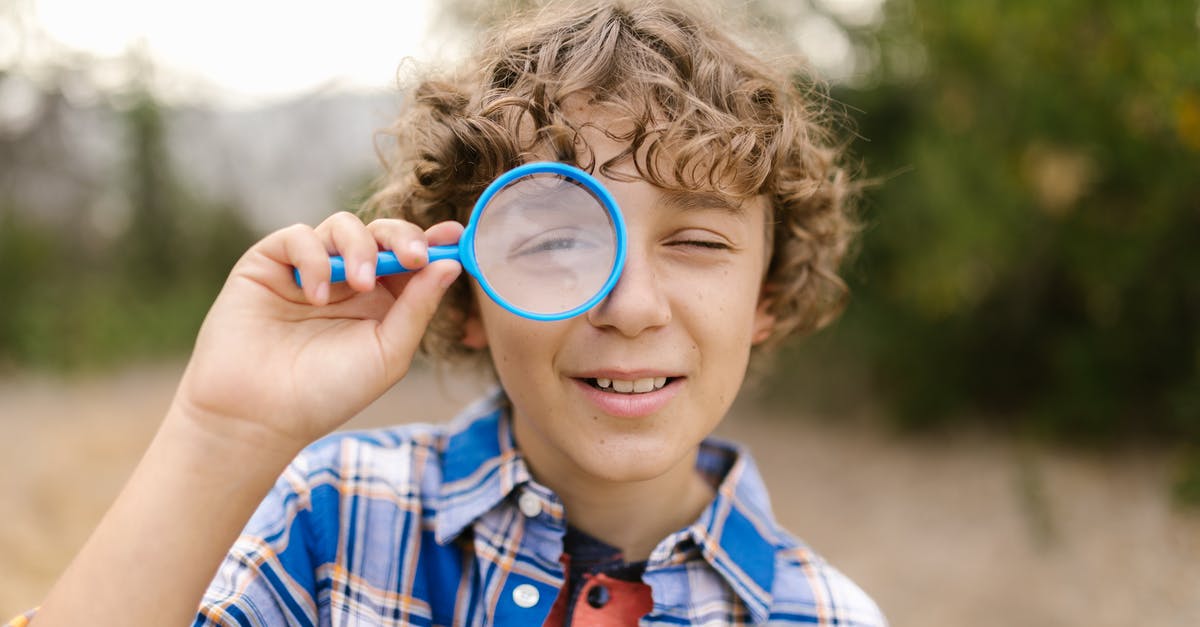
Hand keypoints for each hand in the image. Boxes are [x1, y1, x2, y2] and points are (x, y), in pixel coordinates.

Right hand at [171, 212, 463, 455]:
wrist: (259, 415)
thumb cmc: (327, 392)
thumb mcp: (387, 353)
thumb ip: (417, 307)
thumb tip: (451, 263)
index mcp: (381, 301)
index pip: (411, 258)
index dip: (434, 243)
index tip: (455, 237)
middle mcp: (347, 280)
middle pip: (381, 233)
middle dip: (402, 237)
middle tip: (414, 256)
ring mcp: (309, 268)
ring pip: (343, 226)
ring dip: (360, 248)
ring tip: (361, 285)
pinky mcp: (269, 263)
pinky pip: (299, 237)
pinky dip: (314, 258)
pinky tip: (316, 295)